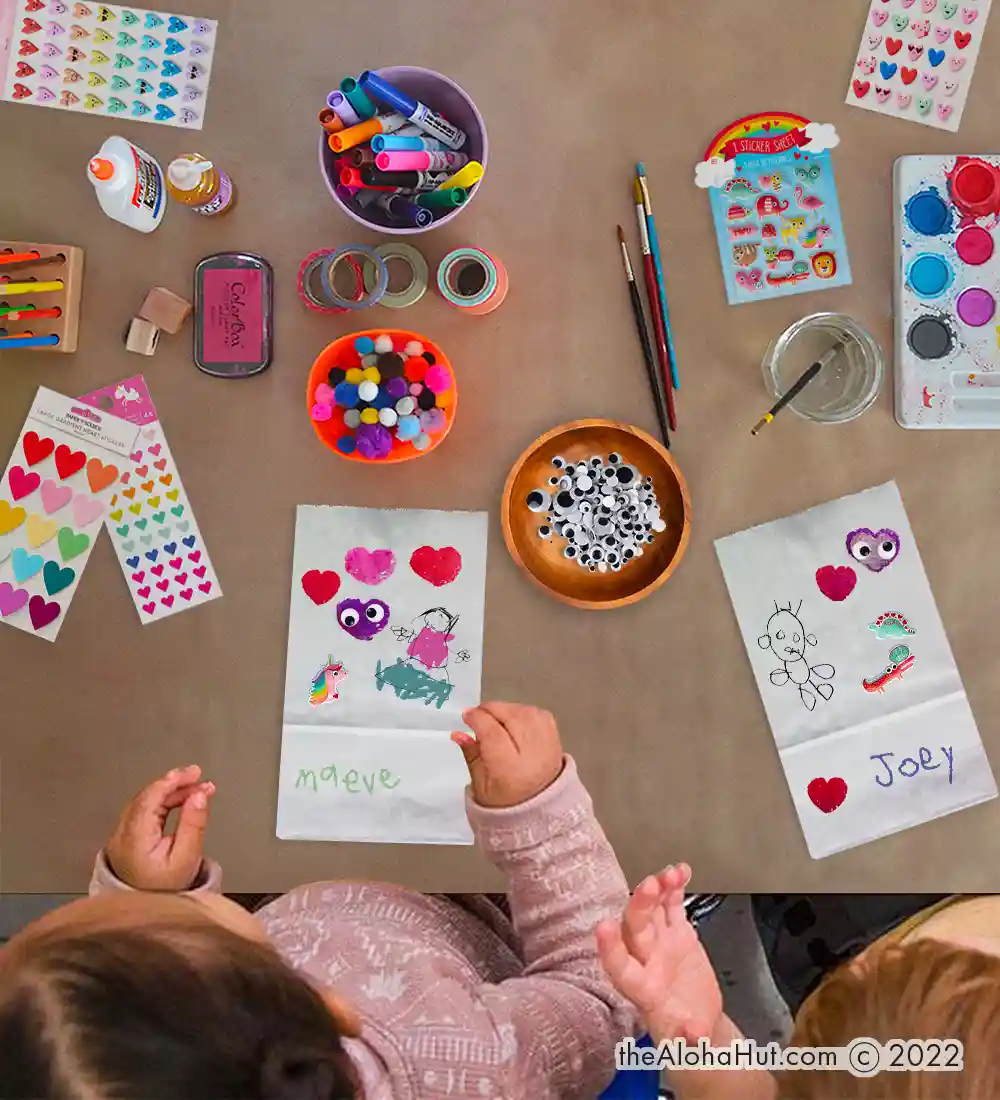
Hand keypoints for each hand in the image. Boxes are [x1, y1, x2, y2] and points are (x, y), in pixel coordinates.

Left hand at [106, 765, 215, 891]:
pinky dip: (163, 803)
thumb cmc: (168, 889)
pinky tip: (181, 801)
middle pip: (146, 798)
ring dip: (170, 793)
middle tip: (199, 778)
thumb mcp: (187, 858)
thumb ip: (193, 824)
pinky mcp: (125, 839)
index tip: (195, 774)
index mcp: (134, 839)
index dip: (172, 782)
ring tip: (196, 789)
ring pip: (144, 803)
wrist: (148, 914)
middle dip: (174, 784)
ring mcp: (121, 836)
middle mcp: (122, 834)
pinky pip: (143, 812)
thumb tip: (199, 795)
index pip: (150, 799)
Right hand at [451, 701, 563, 807]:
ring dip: (508, 709)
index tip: (467, 716)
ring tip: (495, 717)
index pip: (493, 733)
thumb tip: (458, 733)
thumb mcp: (480, 786)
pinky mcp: (557, 741)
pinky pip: (541, 715)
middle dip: (491, 709)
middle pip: (511, 717)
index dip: (477, 719)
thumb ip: (471, 755)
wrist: (541, 812)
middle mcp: (532, 755)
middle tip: (478, 714)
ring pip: (526, 713)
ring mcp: (548, 746)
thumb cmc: (505, 803)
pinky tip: (514, 719)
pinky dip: (525, 712)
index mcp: (509, 770)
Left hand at [596, 864, 722, 1044]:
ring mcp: (662, 944)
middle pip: (637, 929)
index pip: (621, 968)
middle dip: (640, 906)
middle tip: (648, 886)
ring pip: (653, 910)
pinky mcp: (678, 934)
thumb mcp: (687, 1049)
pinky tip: (680, 871)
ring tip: (668, 875)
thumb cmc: (683, 1039)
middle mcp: (647, 961)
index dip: (611, 948)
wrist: (697, 1026)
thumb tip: (693, 1036)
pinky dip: (676, 888)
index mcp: (644, 990)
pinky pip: (674, 906)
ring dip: (658, 890)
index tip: (603, 928)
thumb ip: (688, 1041)